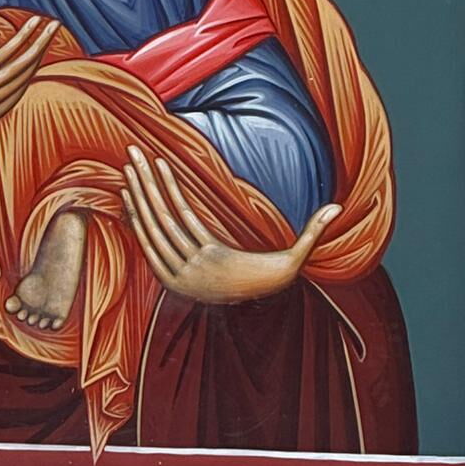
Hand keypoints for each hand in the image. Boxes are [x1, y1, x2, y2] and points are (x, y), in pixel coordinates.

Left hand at [122, 147, 340, 304]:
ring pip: (151, 233)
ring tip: (126, 170)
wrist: (254, 311)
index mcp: (216, 259)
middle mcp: (192, 269)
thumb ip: (314, 232)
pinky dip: (136, 224)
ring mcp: (179, 276)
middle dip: (145, 185)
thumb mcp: (295, 258)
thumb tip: (337, 208)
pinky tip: (128, 200)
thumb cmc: (273, 277)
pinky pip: (147, 248)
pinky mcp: (169, 280)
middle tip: (131, 155)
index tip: (158, 160)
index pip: (186, 219)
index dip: (170, 189)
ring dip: (137, 200)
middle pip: (162, 222)